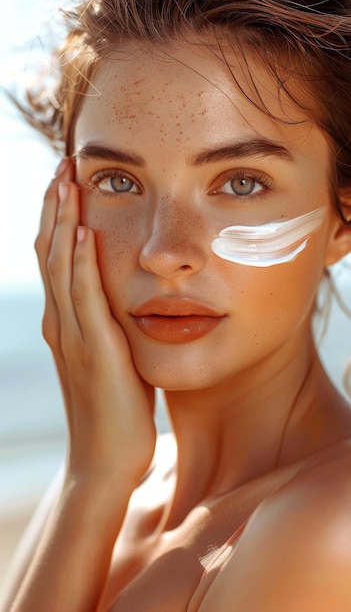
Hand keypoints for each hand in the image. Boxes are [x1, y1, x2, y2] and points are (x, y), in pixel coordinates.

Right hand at [35, 158, 156, 486]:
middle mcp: (62, 322)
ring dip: (63, 221)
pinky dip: (80, 264)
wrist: (105, 459)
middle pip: (51, 251)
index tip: (71, 181)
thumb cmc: (115, 410)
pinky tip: (82, 234)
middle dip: (57, 206)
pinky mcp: (93, 349)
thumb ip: (110, 327)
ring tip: (68, 180)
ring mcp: (73, 335)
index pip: (57, 258)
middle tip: (64, 164)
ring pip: (60, 266)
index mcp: (67, 322)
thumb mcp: (112, 358)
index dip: (60, 217)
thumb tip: (126, 301)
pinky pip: (83, 298)